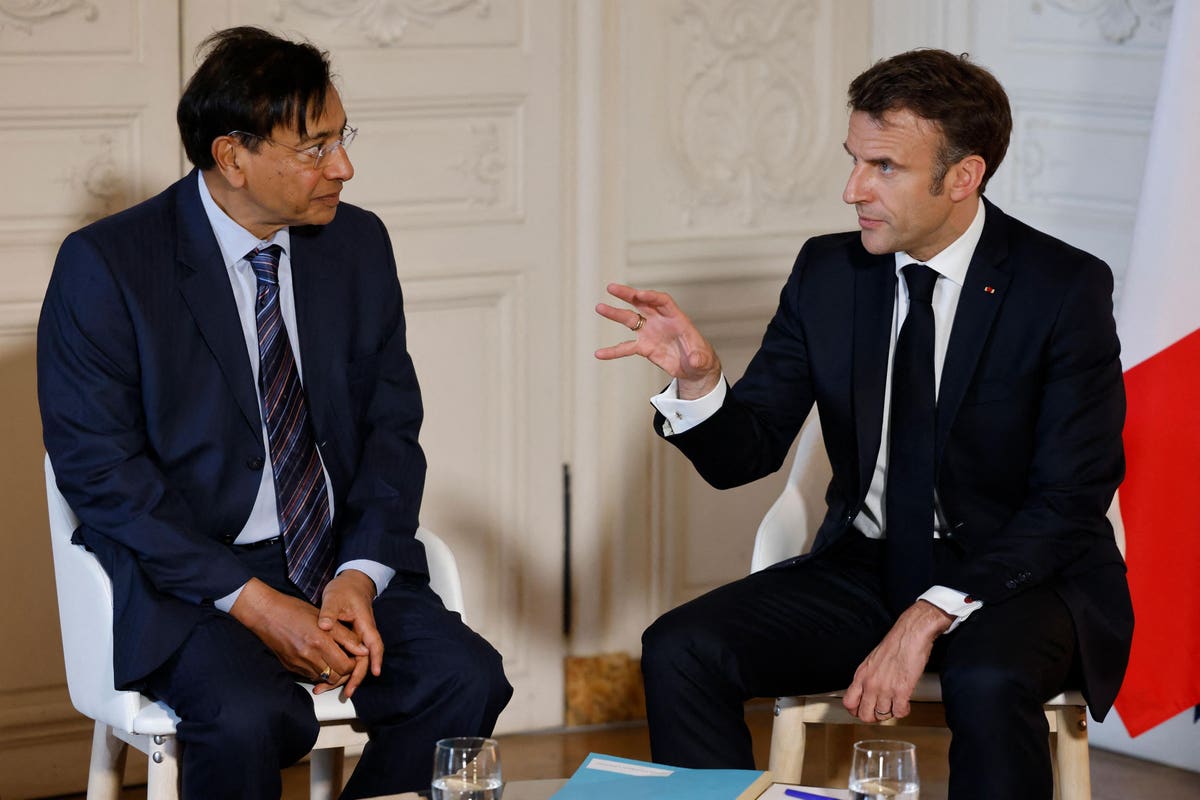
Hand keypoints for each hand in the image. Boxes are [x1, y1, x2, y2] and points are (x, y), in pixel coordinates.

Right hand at [229, 578, 366, 689]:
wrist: (267, 614)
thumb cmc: (295, 611)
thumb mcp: (325, 618)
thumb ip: (345, 636)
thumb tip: (363, 650)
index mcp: (320, 641)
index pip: (346, 665)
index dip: (354, 663)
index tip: (354, 655)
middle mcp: (309, 655)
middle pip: (336, 676)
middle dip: (345, 671)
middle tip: (346, 659)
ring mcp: (298, 663)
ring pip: (324, 679)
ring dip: (332, 673)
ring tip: (333, 659)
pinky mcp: (290, 667)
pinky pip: (310, 676)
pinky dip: (318, 672)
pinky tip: (320, 660)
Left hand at [315, 569, 382, 697]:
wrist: (350, 584)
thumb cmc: (344, 590)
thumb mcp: (335, 598)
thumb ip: (329, 613)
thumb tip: (324, 626)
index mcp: (364, 623)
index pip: (373, 644)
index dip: (375, 659)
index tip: (374, 673)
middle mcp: (364, 634)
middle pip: (365, 659)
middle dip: (356, 677)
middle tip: (347, 693)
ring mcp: (358, 638)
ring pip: (356, 661)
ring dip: (347, 676)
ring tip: (332, 690)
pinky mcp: (350, 640)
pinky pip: (349, 657)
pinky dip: (340, 668)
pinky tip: (329, 677)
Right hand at [595, 283, 721, 398]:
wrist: (694, 369)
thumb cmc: (701, 358)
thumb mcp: (703, 359)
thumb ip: (699, 357)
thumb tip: (695, 359)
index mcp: (676, 319)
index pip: (663, 301)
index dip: (652, 296)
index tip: (640, 294)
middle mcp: (660, 321)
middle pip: (642, 303)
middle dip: (628, 295)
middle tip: (612, 288)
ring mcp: (650, 333)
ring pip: (630, 319)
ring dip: (615, 313)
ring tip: (600, 307)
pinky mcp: (644, 347)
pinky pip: (626, 347)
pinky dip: (613, 351)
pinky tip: (600, 353)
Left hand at [842, 600, 952, 722]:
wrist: (910, 635)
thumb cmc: (894, 645)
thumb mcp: (872, 661)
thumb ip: (867, 678)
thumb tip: (867, 692)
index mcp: (861, 675)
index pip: (848, 702)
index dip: (856, 711)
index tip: (863, 710)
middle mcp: (870, 683)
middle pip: (864, 714)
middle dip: (874, 717)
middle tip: (882, 712)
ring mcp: (885, 688)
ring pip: (882, 715)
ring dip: (891, 713)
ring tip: (896, 704)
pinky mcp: (901, 691)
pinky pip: (899, 712)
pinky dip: (903, 711)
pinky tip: (905, 704)